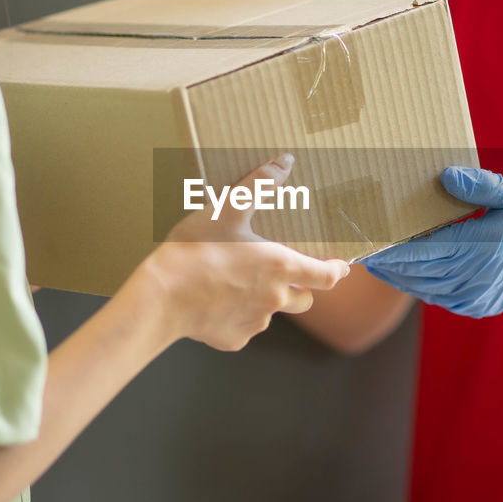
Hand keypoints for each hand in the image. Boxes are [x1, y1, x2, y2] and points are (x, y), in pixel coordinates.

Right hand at [137, 155, 350, 350]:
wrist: (161, 297)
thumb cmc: (195, 250)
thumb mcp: (227, 208)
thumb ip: (258, 184)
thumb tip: (285, 162)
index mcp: (279, 266)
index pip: (325, 276)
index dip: (336, 271)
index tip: (341, 268)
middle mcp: (274, 298)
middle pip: (304, 299)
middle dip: (300, 288)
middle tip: (280, 273)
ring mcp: (254, 322)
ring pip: (271, 314)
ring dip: (264, 301)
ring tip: (236, 283)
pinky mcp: (234, 339)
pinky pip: (243, 328)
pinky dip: (235, 317)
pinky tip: (214, 301)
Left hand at [363, 166, 502, 317]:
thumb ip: (480, 185)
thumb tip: (445, 176)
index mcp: (481, 247)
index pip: (423, 248)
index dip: (390, 246)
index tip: (365, 239)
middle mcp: (473, 277)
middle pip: (415, 271)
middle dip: (384, 260)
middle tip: (356, 247)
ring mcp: (473, 296)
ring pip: (421, 287)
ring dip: (396, 274)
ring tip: (372, 259)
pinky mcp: (476, 306)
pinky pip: (436, 296)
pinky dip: (416, 284)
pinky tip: (403, 272)